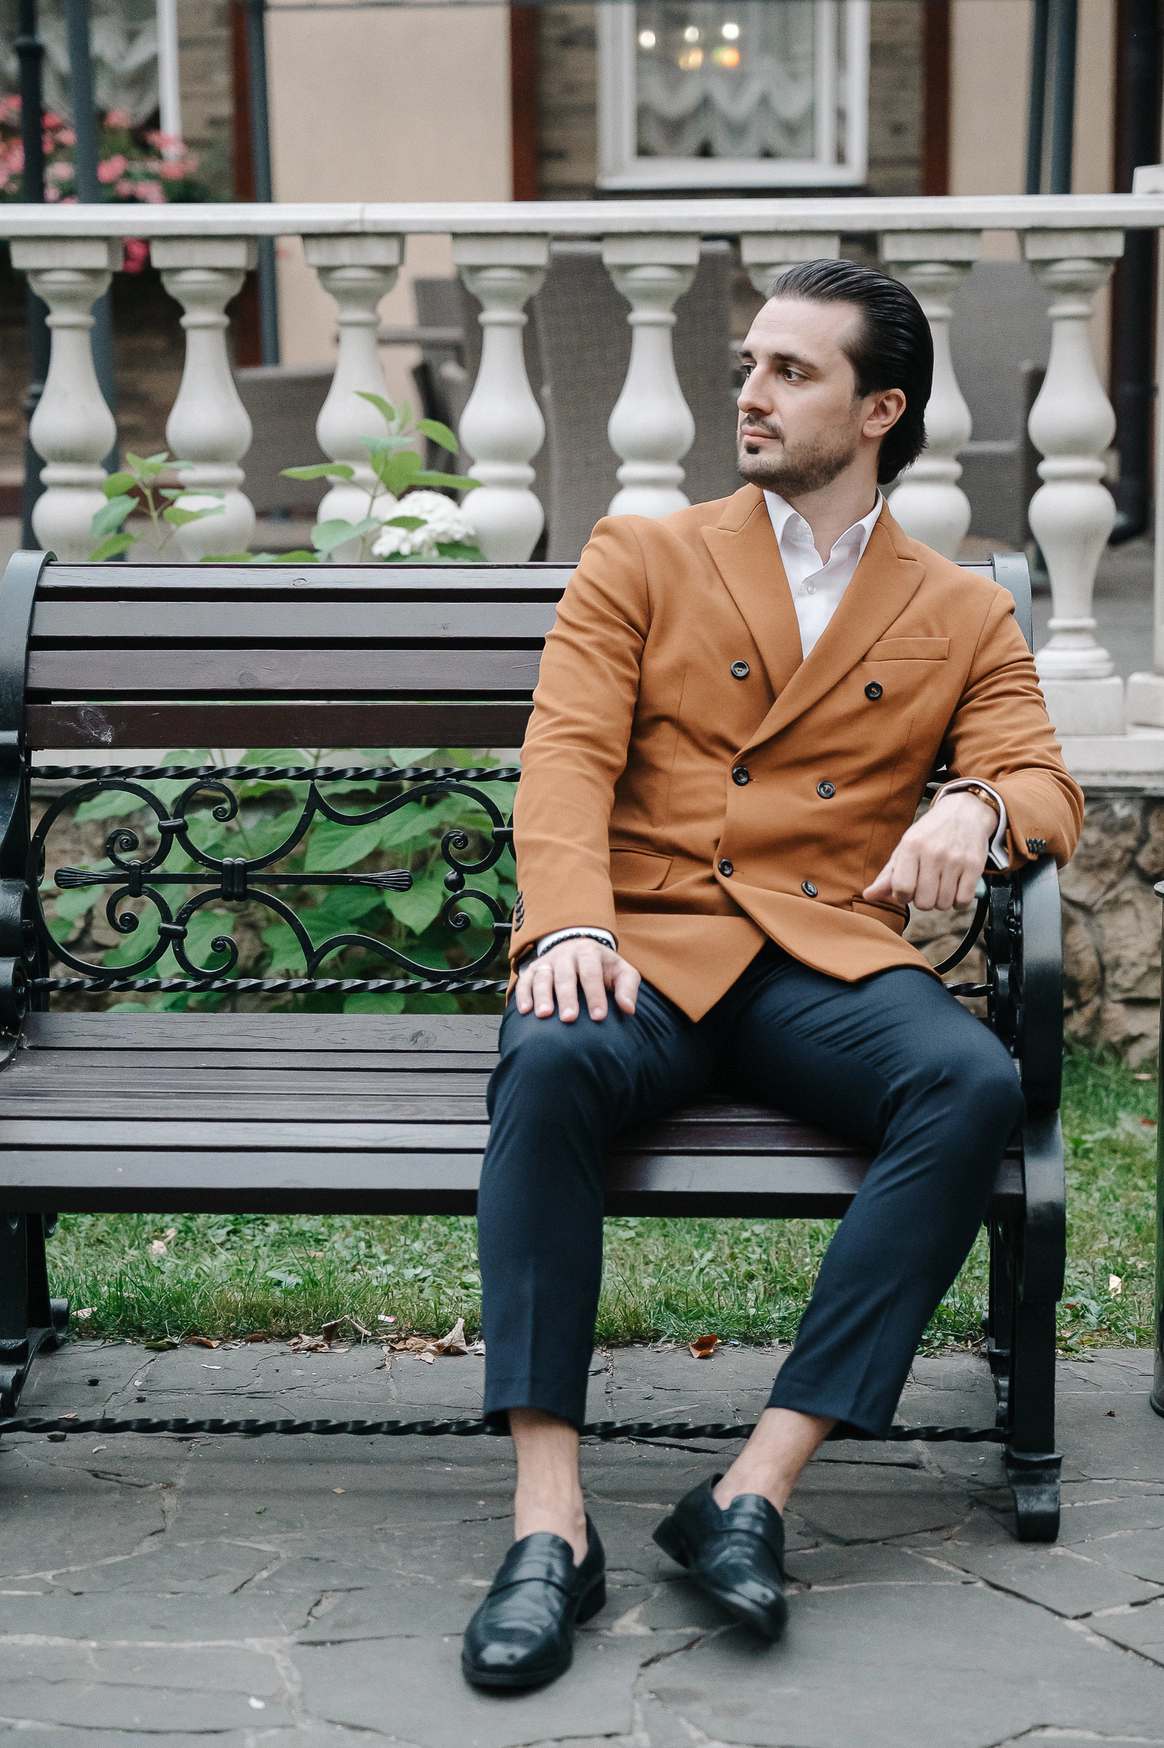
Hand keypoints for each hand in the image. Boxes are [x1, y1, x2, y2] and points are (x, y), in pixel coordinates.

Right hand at [515, 936, 640, 1022]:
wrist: (579, 948)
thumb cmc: (604, 967)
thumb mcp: (622, 972)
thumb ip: (628, 988)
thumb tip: (628, 1008)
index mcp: (589, 952)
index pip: (592, 974)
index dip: (595, 995)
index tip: (599, 1017)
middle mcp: (566, 954)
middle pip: (565, 976)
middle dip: (567, 997)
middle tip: (569, 1018)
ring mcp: (549, 961)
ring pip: (543, 977)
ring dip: (542, 995)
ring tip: (544, 1015)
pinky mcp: (534, 968)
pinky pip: (525, 980)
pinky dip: (523, 994)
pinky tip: (525, 1010)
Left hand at [862, 790, 997, 911]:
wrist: (965, 812)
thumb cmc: (930, 833)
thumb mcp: (905, 847)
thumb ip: (888, 875)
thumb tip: (868, 896)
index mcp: (912, 846)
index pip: (902, 889)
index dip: (903, 896)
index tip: (908, 891)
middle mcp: (934, 853)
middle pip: (924, 902)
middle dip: (923, 901)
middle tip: (926, 888)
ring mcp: (956, 860)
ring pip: (944, 904)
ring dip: (941, 901)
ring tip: (941, 887)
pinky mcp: (975, 866)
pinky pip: (964, 901)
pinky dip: (958, 902)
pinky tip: (955, 890)